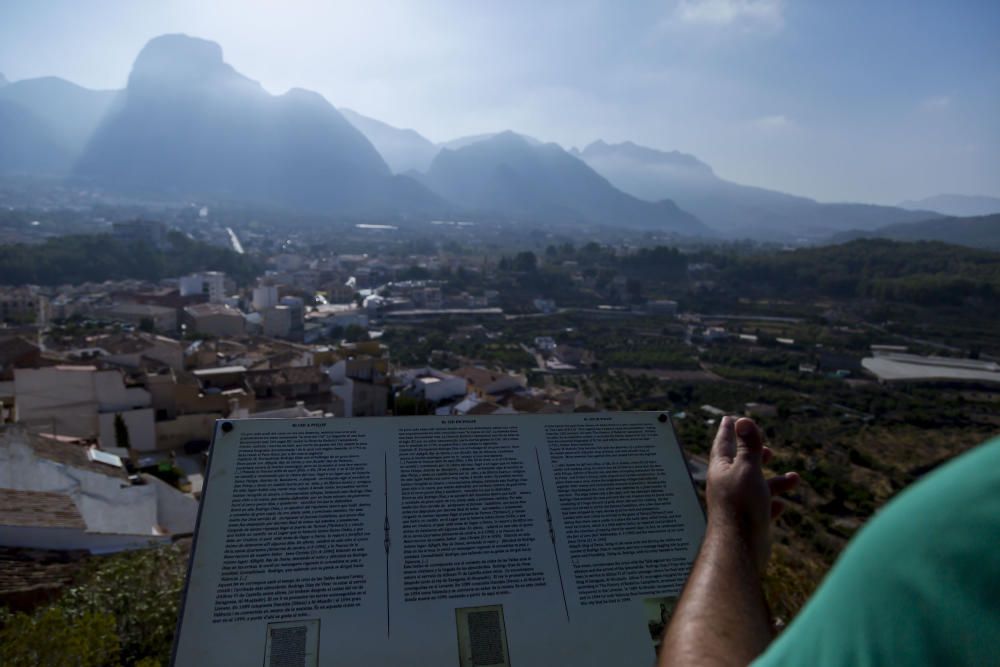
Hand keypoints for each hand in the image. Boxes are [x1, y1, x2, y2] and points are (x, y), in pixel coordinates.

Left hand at [707, 416, 798, 573]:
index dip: (729, 430)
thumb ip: (747, 446)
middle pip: (740, 465)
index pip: (723, 443)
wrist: (740, 549)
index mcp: (721, 469)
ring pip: (757, 487)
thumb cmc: (741, 505)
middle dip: (753, 455)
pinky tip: (781, 505)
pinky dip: (771, 504)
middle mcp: (726, 485)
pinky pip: (761, 509)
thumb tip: (742, 420)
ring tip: (795, 478)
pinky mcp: (747, 522)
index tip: (731, 418)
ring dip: (775, 481)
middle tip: (766, 449)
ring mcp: (737, 505)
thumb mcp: (747, 469)